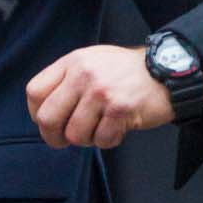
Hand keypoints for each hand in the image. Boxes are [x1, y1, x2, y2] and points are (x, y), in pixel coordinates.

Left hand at [25, 45, 173, 149]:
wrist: (167, 71)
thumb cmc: (125, 71)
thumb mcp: (90, 61)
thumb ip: (66, 80)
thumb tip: (43, 112)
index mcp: (71, 62)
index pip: (35, 92)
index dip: (36, 113)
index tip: (45, 122)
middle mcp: (83, 75)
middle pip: (48, 117)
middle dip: (53, 137)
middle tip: (63, 141)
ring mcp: (102, 92)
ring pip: (75, 134)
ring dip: (86, 139)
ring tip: (99, 128)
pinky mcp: (121, 109)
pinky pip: (102, 140)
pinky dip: (108, 141)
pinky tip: (117, 128)